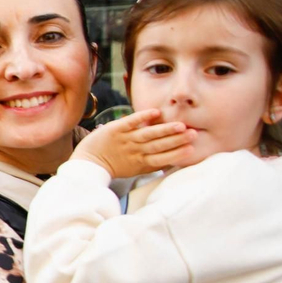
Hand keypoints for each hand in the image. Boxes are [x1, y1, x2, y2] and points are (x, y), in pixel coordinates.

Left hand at [70, 109, 191, 178]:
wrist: (88, 163)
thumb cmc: (115, 165)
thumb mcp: (135, 169)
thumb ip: (153, 165)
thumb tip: (173, 162)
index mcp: (141, 162)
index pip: (162, 159)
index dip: (177, 154)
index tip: (191, 149)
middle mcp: (135, 151)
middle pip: (159, 145)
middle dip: (177, 140)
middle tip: (193, 134)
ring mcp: (125, 139)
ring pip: (148, 134)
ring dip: (165, 129)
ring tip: (180, 125)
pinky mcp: (115, 129)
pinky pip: (130, 122)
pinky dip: (142, 117)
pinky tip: (155, 112)